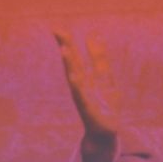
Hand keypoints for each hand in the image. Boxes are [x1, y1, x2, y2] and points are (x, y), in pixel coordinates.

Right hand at [54, 29, 120, 154]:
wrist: (104, 132)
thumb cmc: (105, 105)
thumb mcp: (106, 78)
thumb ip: (100, 60)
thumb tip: (94, 37)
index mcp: (85, 77)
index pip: (76, 56)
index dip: (68, 42)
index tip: (57, 29)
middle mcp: (81, 85)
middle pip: (72, 62)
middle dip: (66, 46)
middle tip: (56, 31)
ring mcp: (83, 96)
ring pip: (75, 77)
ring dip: (69, 64)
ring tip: (64, 50)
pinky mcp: (88, 108)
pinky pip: (81, 96)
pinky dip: (77, 86)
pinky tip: (73, 77)